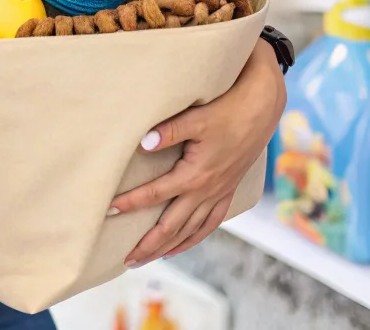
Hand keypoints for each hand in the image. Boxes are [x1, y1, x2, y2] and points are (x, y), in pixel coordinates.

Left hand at [112, 39, 285, 266]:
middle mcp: (206, 192)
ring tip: (147, 258)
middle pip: (171, 227)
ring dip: (167, 247)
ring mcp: (218, 194)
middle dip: (148, 244)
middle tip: (125, 259)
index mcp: (195, 176)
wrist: (260, 111)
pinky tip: (181, 246)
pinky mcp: (227, 191)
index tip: (109, 210)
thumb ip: (168, 131)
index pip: (155, 195)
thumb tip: (142, 143)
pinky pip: (209, 224)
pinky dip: (193, 239)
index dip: (130, 203)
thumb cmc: (225, 111)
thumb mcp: (195, 118)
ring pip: (190, 231)